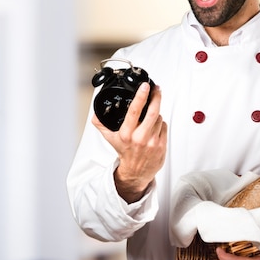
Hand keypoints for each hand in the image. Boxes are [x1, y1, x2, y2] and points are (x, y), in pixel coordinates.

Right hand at [93, 82, 167, 202]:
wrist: (136, 172)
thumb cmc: (125, 153)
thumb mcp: (110, 139)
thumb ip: (101, 125)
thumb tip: (95, 113)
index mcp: (127, 134)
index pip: (134, 111)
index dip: (141, 96)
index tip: (145, 86)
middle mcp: (140, 138)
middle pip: (152, 112)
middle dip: (156, 97)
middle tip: (156, 89)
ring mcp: (152, 142)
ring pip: (159, 118)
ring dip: (156, 113)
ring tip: (149, 117)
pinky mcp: (162, 145)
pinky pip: (164, 126)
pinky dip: (160, 123)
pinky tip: (154, 127)